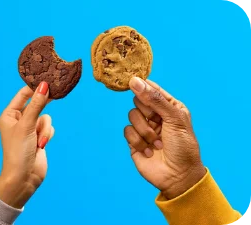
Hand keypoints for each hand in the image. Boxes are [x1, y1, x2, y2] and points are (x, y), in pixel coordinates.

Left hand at [0, 82, 54, 208]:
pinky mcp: (39, 137)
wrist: (24, 177)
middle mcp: (19, 120)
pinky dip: (47, 135)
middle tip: (55, 92)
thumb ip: (36, 105)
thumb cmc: (18, 151)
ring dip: (44, 128)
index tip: (47, 79)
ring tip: (38, 140)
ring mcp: (30, 129)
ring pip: (45, 117)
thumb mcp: (27, 125)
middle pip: (36, 104)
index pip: (22, 95)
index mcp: (9, 115)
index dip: (34, 87)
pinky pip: (48, 128)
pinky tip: (41, 146)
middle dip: (42, 106)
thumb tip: (43, 86)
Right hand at [124, 77, 205, 199]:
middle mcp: (155, 115)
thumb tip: (135, 81)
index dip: (143, 86)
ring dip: (145, 131)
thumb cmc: (182, 146)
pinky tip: (149, 150)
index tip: (134, 82)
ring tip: (157, 143)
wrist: (177, 176)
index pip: (152, 89)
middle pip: (138, 100)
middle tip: (157, 123)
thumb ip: (154, 99)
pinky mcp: (134, 141)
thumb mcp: (174, 118)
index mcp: (169, 106)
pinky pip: (127, 131)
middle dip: (147, 113)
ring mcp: (144, 128)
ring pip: (132, 116)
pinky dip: (138, 141)